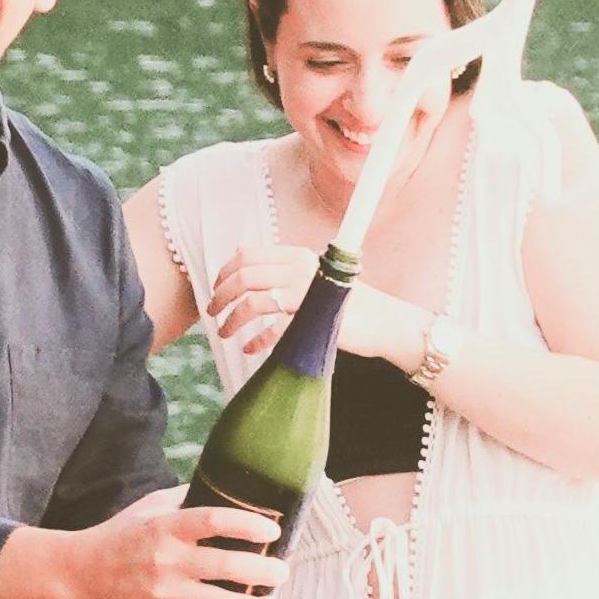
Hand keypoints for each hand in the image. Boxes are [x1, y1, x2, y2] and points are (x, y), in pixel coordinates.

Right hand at [64, 486, 282, 598]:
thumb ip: (189, 498)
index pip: (217, 521)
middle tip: (282, 571)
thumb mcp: (151, 507)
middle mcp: (166, 561)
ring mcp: (164, 595)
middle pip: (230, 566)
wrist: (80, 574)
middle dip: (266, 571)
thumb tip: (231, 488)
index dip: (252, 525)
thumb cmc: (123, 535)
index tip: (274, 530)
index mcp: (166, 527)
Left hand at [210, 243, 422, 364]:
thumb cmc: (347, 301)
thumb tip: (239, 249)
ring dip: (231, 319)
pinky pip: (272, 331)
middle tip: (213, 312)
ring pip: (252, 302)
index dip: (224, 273)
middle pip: (244, 277)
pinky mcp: (312, 319)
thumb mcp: (312, 275)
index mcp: (298, 255)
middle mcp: (300, 269)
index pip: (248, 256)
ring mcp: (306, 293)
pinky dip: (257, 341)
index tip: (216, 289)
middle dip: (221, 296)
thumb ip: (278, 264)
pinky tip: (250, 349)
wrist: (385, 322)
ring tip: (224, 332)